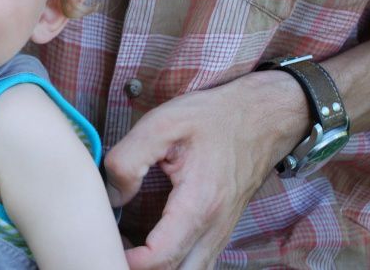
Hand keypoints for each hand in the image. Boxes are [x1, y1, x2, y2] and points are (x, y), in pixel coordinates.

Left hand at [104, 70, 308, 268]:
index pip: (161, 258)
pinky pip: (199, 261)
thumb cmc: (212, 117)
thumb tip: (114, 196)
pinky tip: (151, 243)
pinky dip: (175, 263)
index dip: (128, 261)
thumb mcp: (161, 124)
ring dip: (161, 268)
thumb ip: (128, 160)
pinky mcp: (222, 228)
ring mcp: (222, 232)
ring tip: (129, 247)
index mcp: (199, 204)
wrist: (262, 116)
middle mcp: (215, 227)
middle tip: (115, 247)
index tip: (106, 241)